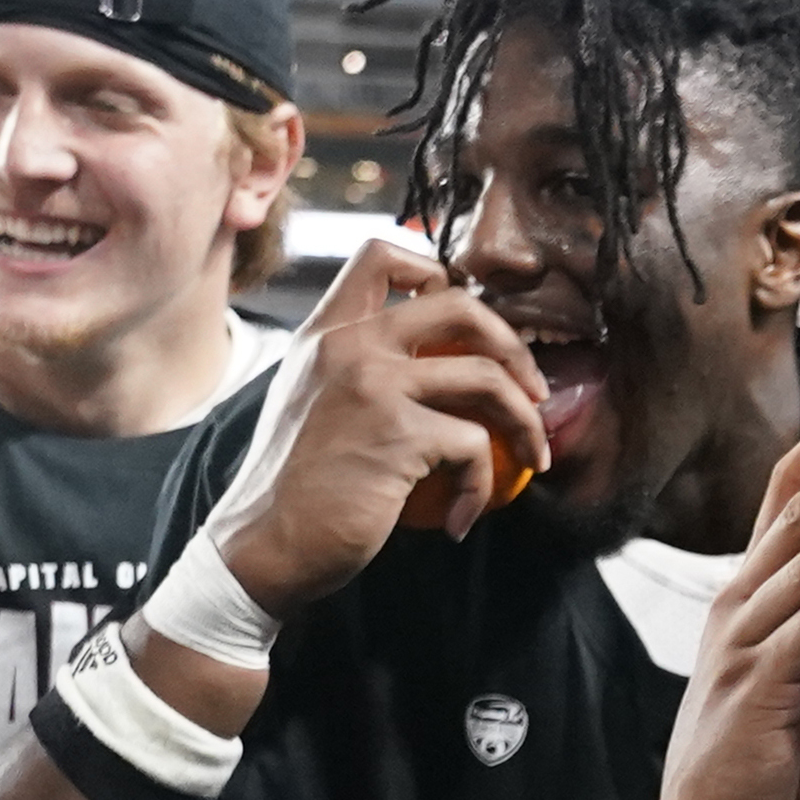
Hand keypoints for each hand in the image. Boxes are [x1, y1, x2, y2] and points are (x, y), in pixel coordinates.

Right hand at [200, 237, 551, 616]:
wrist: (266, 544)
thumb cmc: (292, 487)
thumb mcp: (311, 402)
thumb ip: (354, 370)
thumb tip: (430, 368)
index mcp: (325, 332)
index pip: (381, 255)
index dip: (437, 274)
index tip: (467, 325)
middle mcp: (349, 345)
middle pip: (458, 304)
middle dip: (513, 346)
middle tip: (533, 389)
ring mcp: (375, 385)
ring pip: (486, 377)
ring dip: (525, 421)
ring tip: (533, 455)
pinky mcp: (399, 435)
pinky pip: (474, 445)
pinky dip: (482, 485)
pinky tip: (465, 518)